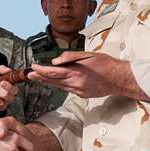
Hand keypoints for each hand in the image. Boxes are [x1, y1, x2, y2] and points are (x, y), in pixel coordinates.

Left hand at [28, 51, 149, 101]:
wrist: (120, 79)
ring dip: (49, 81)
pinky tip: (57, 80)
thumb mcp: (88, 55)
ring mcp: (79, 92)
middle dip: (40, 78)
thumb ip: (70, 57)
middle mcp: (76, 85)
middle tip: (29, 75)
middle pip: (53, 81)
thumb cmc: (106, 64)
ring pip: (59, 86)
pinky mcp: (82, 95)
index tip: (33, 68)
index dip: (41, 71)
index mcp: (76, 73)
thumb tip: (55, 61)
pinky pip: (68, 89)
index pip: (53, 72)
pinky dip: (61, 84)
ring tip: (39, 77)